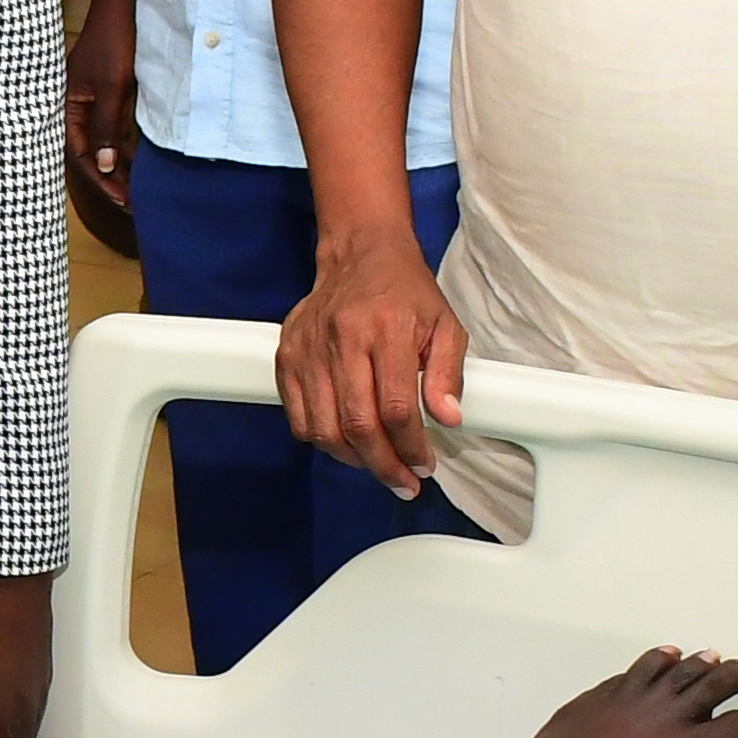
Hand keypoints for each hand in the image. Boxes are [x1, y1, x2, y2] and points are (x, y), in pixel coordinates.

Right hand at [62, 0, 138, 248]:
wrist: (122, 8)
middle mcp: (72, 108)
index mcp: (65, 107)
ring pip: (99, 145)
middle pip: (87, 154)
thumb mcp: (111, 88)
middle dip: (108, 180)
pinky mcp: (103, 97)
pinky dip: (121, 148)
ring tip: (134, 191)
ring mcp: (87, 103)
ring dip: (116, 168)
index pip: (79, 155)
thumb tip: (105, 166)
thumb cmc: (113, 43)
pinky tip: (136, 164)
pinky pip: (109, 131)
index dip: (101, 180)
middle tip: (130, 204)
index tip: (122, 199)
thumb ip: (105, 127)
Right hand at [278, 223, 464, 496]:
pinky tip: (347, 442)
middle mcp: (344, 340)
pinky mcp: (287, 356)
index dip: (412, 447)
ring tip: (377, 465)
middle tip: (404, 482)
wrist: (360, 255)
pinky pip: (299, 417)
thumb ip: (449, 374)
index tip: (424, 465)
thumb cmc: (406, 292)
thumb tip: (448, 420)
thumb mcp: (445, 325)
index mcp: (387, 330)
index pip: (397, 408)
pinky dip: (322, 440)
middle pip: (358, 425)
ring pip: (324, 429)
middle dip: (384, 465)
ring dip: (353, 460)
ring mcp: (309, 349)